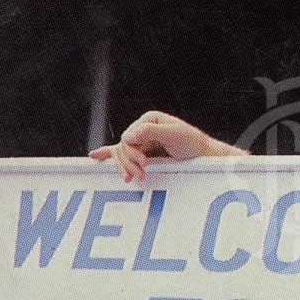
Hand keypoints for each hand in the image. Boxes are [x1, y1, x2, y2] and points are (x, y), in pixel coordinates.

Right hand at [89, 110, 247, 180]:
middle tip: (141, 175)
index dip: (132, 151)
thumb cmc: (193, 144)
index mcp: (149, 120)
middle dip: (129, 162)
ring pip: (123, 154)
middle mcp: (143, 129)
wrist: (204, 157)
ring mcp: (142, 142)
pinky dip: (109, 155)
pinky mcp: (144, 153)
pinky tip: (95, 156)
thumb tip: (127, 135)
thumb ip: (151, 132)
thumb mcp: (174, 135)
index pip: (129, 136)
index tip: (144, 164)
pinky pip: (123, 154)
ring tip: (132, 179)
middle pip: (123, 146)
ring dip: (125, 166)